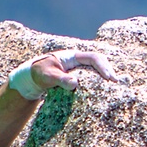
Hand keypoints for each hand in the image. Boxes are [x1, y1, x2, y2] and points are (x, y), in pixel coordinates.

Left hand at [10, 48, 128, 99]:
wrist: (30, 78)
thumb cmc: (38, 74)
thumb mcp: (48, 77)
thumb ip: (60, 79)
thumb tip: (75, 83)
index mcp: (72, 56)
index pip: (93, 57)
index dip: (103, 66)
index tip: (109, 78)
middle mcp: (77, 60)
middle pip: (98, 61)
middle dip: (108, 70)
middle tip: (115, 82)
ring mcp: (77, 68)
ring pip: (96, 68)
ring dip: (105, 75)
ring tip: (114, 86)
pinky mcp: (76, 77)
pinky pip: (92, 76)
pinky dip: (99, 81)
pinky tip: (104, 90)